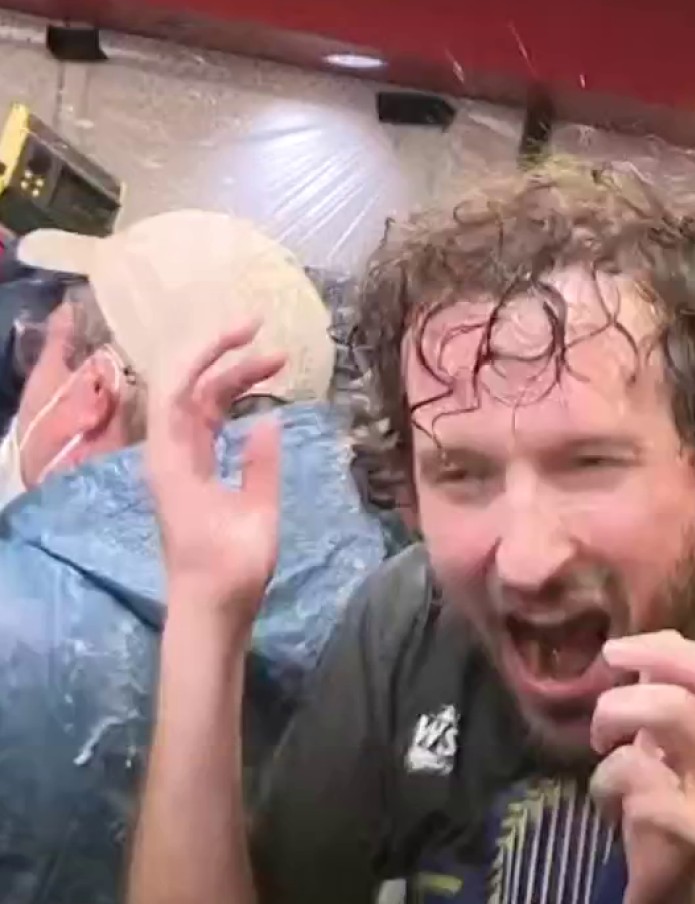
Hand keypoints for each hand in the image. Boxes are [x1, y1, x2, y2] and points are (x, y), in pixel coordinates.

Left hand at [144, 320, 286, 625]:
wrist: (209, 610)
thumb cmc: (230, 568)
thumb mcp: (255, 515)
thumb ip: (260, 465)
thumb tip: (267, 419)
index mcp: (172, 459)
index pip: (179, 385)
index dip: (209, 350)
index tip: (250, 330)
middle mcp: (169, 453)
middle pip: (190, 387)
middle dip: (226, 356)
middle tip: (270, 335)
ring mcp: (180, 462)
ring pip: (202, 403)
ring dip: (234, 378)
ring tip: (279, 362)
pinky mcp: (195, 473)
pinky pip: (208, 423)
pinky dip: (233, 402)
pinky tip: (260, 396)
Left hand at [589, 633, 694, 903]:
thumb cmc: (675, 813)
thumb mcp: (672, 750)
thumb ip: (663, 701)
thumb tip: (642, 650)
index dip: (663, 649)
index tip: (616, 652)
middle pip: (691, 691)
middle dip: (629, 693)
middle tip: (601, 720)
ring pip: (668, 722)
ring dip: (616, 733)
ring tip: (604, 758)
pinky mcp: (694, 834)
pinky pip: (642, 785)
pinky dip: (608, 787)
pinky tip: (611, 808)